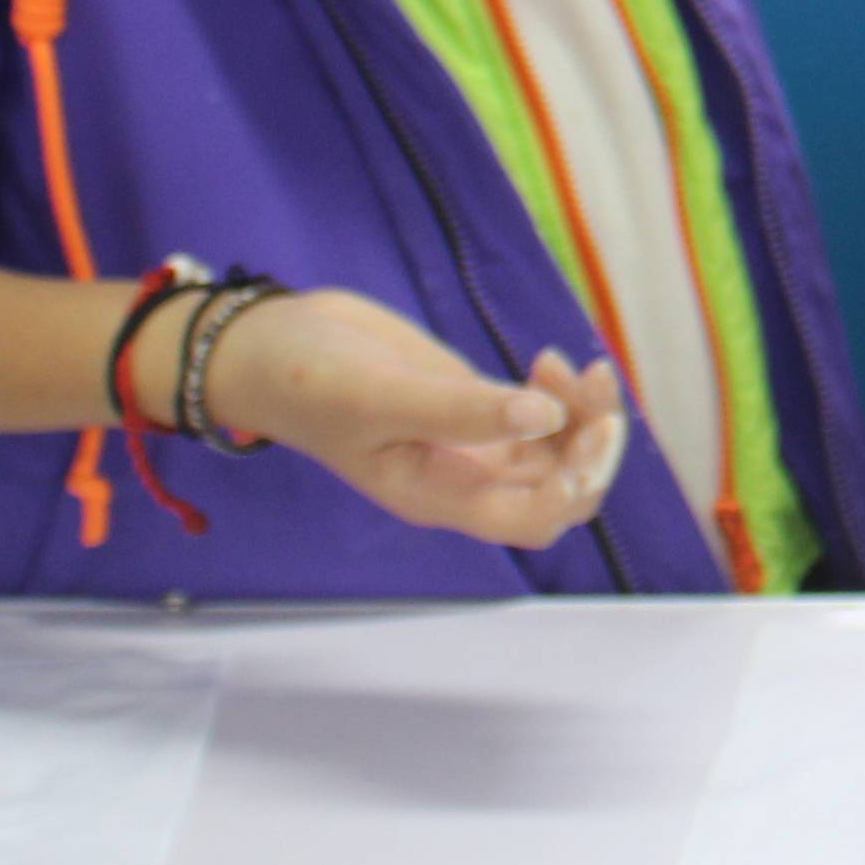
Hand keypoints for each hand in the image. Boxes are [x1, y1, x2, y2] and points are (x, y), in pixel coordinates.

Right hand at [195, 292, 630, 547]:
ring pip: (559, 453)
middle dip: (593, 447)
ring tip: (577, 364)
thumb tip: (543, 416)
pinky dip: (562, 394)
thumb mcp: (380, 394)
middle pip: (560, 490)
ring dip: (585, 416)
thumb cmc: (309, 378)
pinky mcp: (473, 406)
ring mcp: (471, 444)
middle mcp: (462, 480)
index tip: (580, 428)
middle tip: (594, 385)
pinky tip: (550, 358)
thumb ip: (461, 410)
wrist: (270, 345)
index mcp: (437, 496)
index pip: (532, 519)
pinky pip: (541, 418)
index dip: (572, 484)